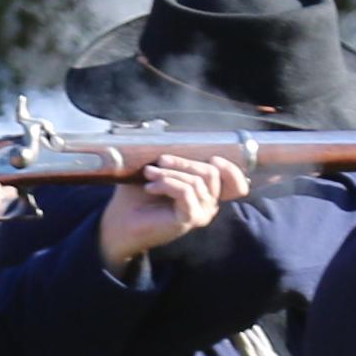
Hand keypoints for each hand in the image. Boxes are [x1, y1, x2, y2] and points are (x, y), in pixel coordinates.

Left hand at [93, 149, 240, 270]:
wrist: (121, 224)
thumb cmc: (137, 198)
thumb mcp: (154, 171)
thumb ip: (168, 156)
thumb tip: (166, 131)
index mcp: (205, 193)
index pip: (234, 181)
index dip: (230, 169)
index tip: (213, 157)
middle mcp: (208, 204)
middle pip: (211, 173)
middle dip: (184, 162)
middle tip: (159, 161)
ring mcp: (200, 213)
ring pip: (196, 181)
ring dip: (170, 173)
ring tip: (149, 175)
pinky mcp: (189, 220)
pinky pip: (186, 192)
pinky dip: (167, 184)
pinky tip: (150, 187)